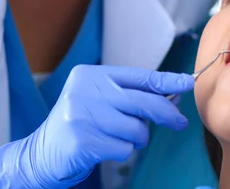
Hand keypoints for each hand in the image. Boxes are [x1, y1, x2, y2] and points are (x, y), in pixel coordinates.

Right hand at [0, 65, 193, 187]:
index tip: (189, 83)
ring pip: (136, 129)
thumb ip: (131, 95)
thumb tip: (172, 95)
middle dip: (167, 113)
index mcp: (91, 75)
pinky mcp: (82, 140)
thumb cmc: (79, 124)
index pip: (139, 76)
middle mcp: (84, 90)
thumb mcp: (100, 101)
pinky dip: (120, 151)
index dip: (167, 81)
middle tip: (179, 123)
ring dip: (135, 139)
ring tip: (116, 137)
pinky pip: (123, 148)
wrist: (40, 153)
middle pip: (143, 101)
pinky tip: (103, 148)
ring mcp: (81, 115)